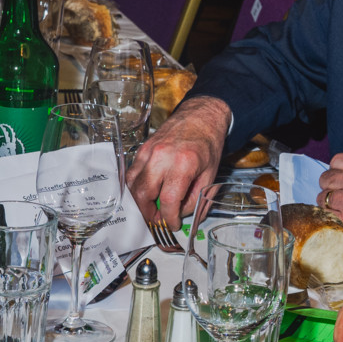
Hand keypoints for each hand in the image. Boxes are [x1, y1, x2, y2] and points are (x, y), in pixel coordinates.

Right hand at [126, 95, 230, 229]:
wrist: (201, 117)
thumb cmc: (208, 144)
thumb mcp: (210, 175)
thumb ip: (196, 199)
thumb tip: (182, 216)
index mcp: (184, 164)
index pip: (168, 200)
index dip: (169, 218)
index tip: (172, 224)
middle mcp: (162, 157)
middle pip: (143, 194)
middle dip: (148, 213)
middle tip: (158, 219)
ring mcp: (149, 151)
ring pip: (133, 184)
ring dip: (139, 201)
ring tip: (150, 207)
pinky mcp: (143, 148)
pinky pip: (132, 172)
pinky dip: (136, 186)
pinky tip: (146, 191)